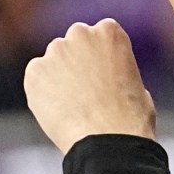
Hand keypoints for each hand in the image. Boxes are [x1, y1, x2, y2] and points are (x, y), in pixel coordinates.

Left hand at [24, 19, 156, 154]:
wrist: (106, 140)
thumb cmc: (130, 119)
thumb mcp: (137, 86)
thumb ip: (118, 73)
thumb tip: (110, 81)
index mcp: (109, 32)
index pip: (99, 35)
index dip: (100, 57)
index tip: (102, 75)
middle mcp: (80, 33)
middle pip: (73, 43)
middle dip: (76, 61)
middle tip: (84, 91)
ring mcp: (55, 51)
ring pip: (53, 61)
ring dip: (58, 77)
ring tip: (71, 107)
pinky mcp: (35, 71)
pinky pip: (36, 79)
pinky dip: (42, 93)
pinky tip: (57, 112)